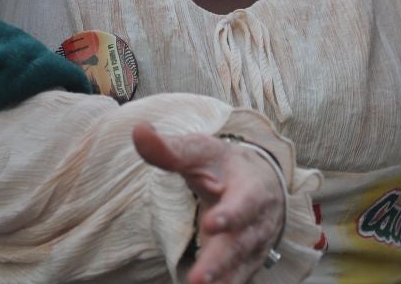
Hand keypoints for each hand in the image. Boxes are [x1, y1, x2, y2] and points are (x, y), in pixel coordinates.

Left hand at [133, 124, 288, 283]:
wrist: (262, 182)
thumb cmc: (224, 166)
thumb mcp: (202, 152)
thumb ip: (171, 149)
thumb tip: (138, 132)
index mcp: (250, 188)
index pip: (244, 203)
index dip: (230, 214)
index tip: (210, 224)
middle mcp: (256, 223)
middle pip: (238, 245)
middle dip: (218, 263)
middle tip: (197, 280)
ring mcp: (253, 247)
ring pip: (238, 269)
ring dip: (220, 281)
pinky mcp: (245, 265)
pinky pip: (236, 280)